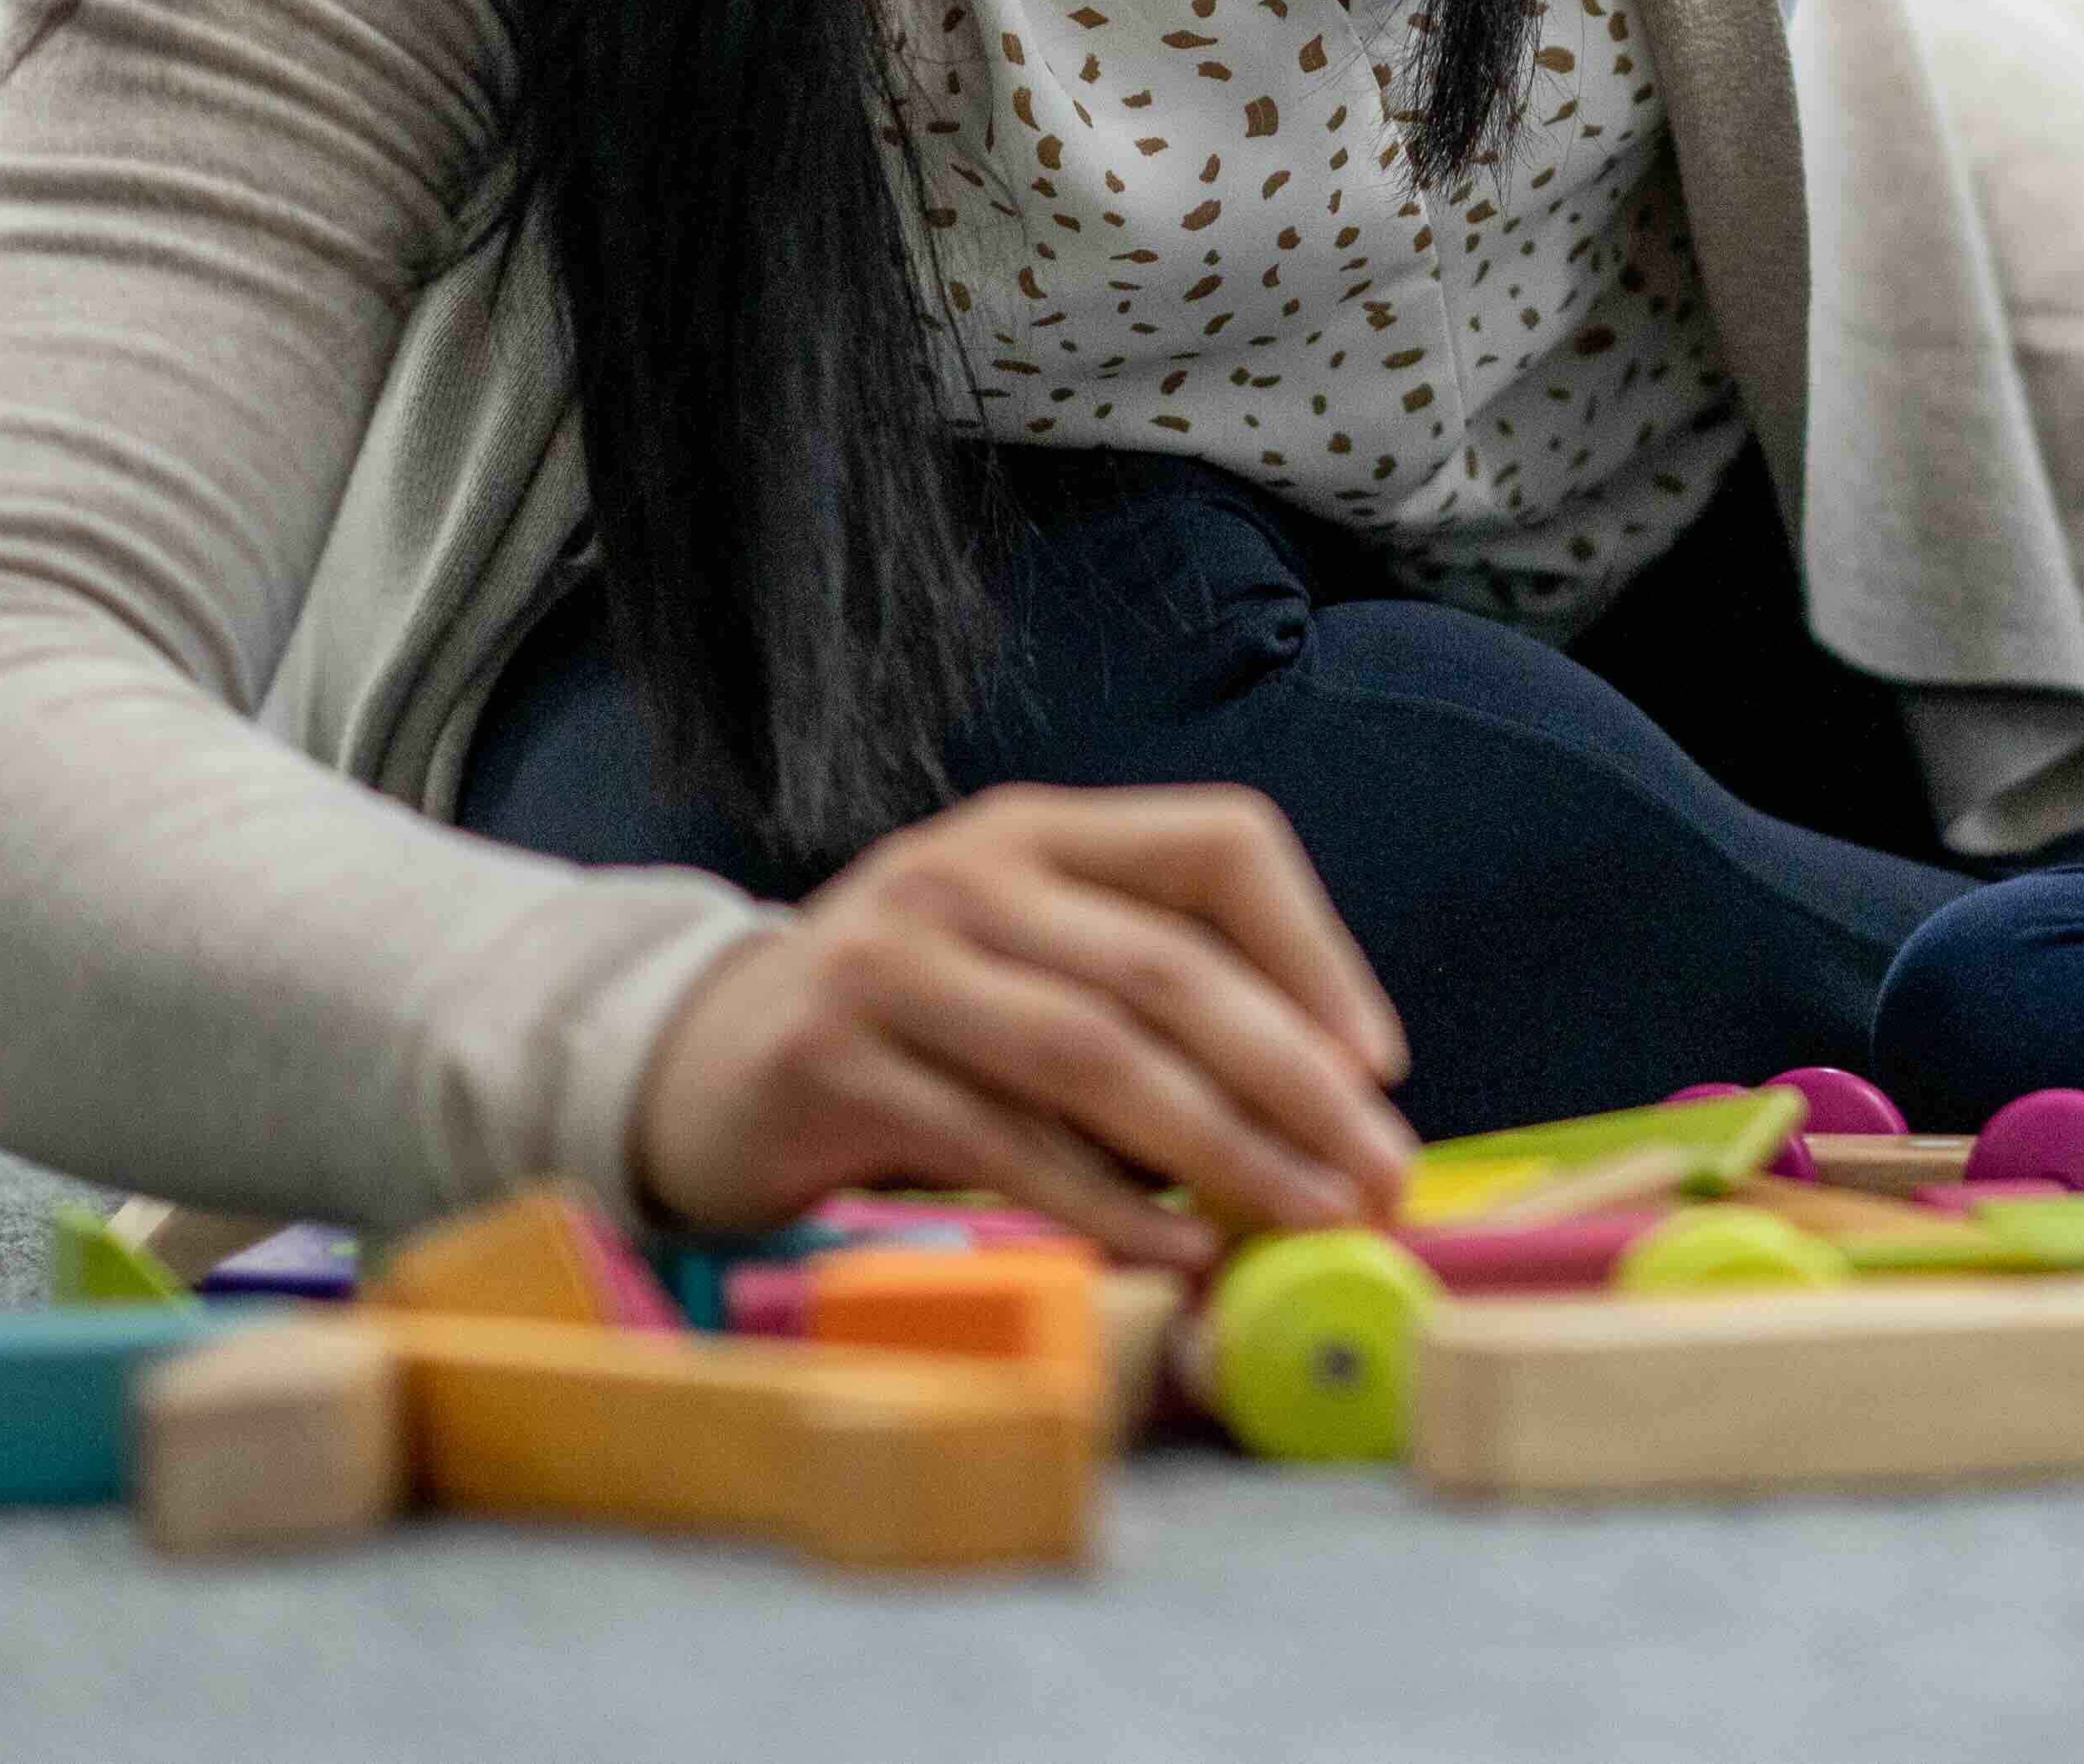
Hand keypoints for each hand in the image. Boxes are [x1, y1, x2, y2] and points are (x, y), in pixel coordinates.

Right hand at [625, 782, 1419, 1261]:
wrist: (705, 1064)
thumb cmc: (916, 1028)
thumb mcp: (1029, 965)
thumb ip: (1150, 1001)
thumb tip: (1334, 1108)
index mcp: (1044, 830)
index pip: (1217, 844)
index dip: (1316, 950)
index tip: (1379, 1064)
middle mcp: (969, 872)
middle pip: (1167, 967)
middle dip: (1292, 1078)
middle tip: (1375, 1173)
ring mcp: (893, 961)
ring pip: (1092, 1056)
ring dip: (1219, 1149)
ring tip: (1303, 1218)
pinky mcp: (835, 1063)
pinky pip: (1000, 1144)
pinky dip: (1104, 1206)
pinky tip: (1178, 1252)